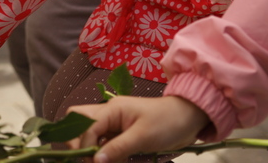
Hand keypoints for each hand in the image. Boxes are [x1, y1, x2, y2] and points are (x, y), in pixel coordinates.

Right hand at [65, 96, 209, 162]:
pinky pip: (105, 143)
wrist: (189, 118)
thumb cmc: (167, 122)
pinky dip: (106, 153)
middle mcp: (109, 114)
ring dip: (93, 150)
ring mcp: (115, 124)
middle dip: (79, 142)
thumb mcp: (143, 137)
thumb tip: (95, 161)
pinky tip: (115, 161)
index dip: (85, 146)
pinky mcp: (122, 133)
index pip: (86, 127)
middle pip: (80, 123)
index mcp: (111, 110)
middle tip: (90, 160)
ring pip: (92, 134)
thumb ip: (118, 148)